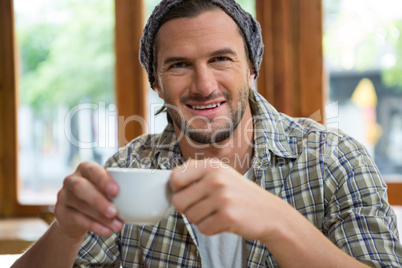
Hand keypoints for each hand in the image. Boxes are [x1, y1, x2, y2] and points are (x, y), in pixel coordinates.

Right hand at [54, 161, 123, 238]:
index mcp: (85, 169)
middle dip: (99, 201)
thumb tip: (138, 196)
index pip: (92, 170)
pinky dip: (94, 226)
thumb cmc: (98, 196)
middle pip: (81, 188)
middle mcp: (71, 180)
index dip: (103, 179)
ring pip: (81, 206)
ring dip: (101, 217)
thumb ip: (116, 189)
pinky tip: (106, 230)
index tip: (116, 190)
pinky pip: (77, 219)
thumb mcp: (105, 189)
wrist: (76, 216)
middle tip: (114, 212)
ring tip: (117, 226)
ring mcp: (63, 196)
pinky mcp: (60, 212)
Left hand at [169, 159, 289, 242]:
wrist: (270, 212)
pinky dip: (210, 229)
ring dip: (200, 220)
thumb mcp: (222, 173)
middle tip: (204, 208)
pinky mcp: (227, 216)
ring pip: (190, 217)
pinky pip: (202, 228)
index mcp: (212, 166)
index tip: (188, 194)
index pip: (175, 177)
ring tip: (217, 214)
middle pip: (178, 201)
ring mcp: (222, 197)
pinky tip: (223, 222)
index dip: (178, 190)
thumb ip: (198, 172)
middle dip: (188, 209)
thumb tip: (172, 179)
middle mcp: (216, 179)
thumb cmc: (241, 194)